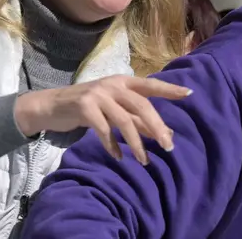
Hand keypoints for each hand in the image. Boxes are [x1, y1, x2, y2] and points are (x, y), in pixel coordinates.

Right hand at [13, 75, 191, 164]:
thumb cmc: (88, 108)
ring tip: (144, 161)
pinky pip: (104, 130)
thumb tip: (168, 134)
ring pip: (124, 120)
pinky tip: (117, 157)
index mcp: (122, 81)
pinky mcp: (84, 106)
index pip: (150, 85)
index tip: (189, 94)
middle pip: (141, 105)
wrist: (52, 106)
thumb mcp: (114, 111)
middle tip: (168, 147)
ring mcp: (97, 94)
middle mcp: (112, 84)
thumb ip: (138, 120)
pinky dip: (112, 145)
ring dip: (136, 143)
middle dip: (156, 127)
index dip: (169, 89)